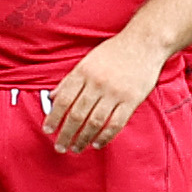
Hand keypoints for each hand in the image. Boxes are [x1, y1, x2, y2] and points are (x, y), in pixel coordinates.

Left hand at [46, 34, 166, 152]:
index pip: (63, 100)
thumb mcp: (87, 60)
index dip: (53, 117)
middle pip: (76, 114)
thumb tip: (52, 97)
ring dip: (83, 138)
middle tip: (60, 147)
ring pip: (94, 122)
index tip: (48, 130)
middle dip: (66, 134)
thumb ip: (70, 80)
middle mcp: (97, 83)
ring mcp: (115, 92)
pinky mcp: (131, 100)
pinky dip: (105, 136)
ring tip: (76, 148)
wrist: (144, 43)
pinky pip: (116, 123)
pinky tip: (97, 143)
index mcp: (83, 72)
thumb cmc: (114, 51)